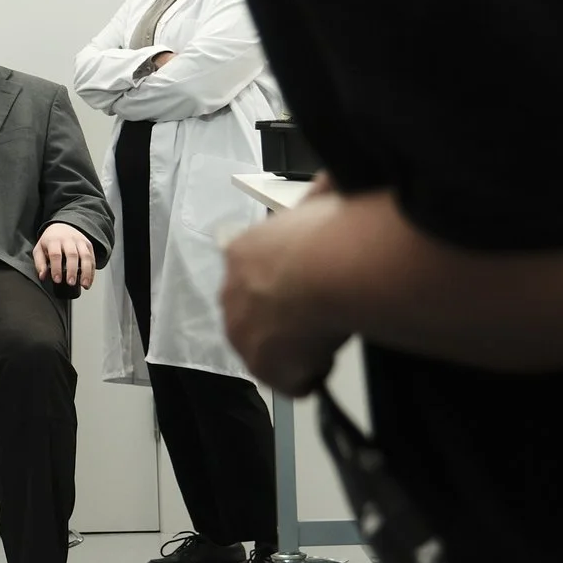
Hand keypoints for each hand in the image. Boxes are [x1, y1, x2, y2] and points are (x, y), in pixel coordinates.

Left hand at [34, 221, 96, 289]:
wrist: (62, 226)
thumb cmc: (50, 241)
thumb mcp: (39, 249)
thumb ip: (39, 263)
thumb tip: (42, 276)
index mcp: (54, 240)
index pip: (55, 254)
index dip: (56, 268)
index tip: (57, 280)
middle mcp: (68, 239)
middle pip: (72, 255)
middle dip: (72, 270)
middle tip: (71, 282)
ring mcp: (80, 241)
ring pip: (85, 256)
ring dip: (86, 272)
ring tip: (84, 284)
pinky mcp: (88, 245)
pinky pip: (92, 258)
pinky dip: (92, 271)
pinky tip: (89, 281)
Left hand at [220, 190, 352, 395]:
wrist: (328, 270)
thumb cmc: (329, 235)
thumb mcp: (320, 203)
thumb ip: (320, 198)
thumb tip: (332, 181)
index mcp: (241, 252)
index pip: (253, 274)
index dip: (285, 285)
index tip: (310, 289)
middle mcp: (231, 292)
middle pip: (256, 315)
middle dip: (286, 320)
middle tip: (321, 315)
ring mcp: (240, 331)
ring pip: (268, 349)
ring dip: (297, 348)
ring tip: (326, 336)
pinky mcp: (260, 366)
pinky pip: (288, 380)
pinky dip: (310, 376)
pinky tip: (328, 357)